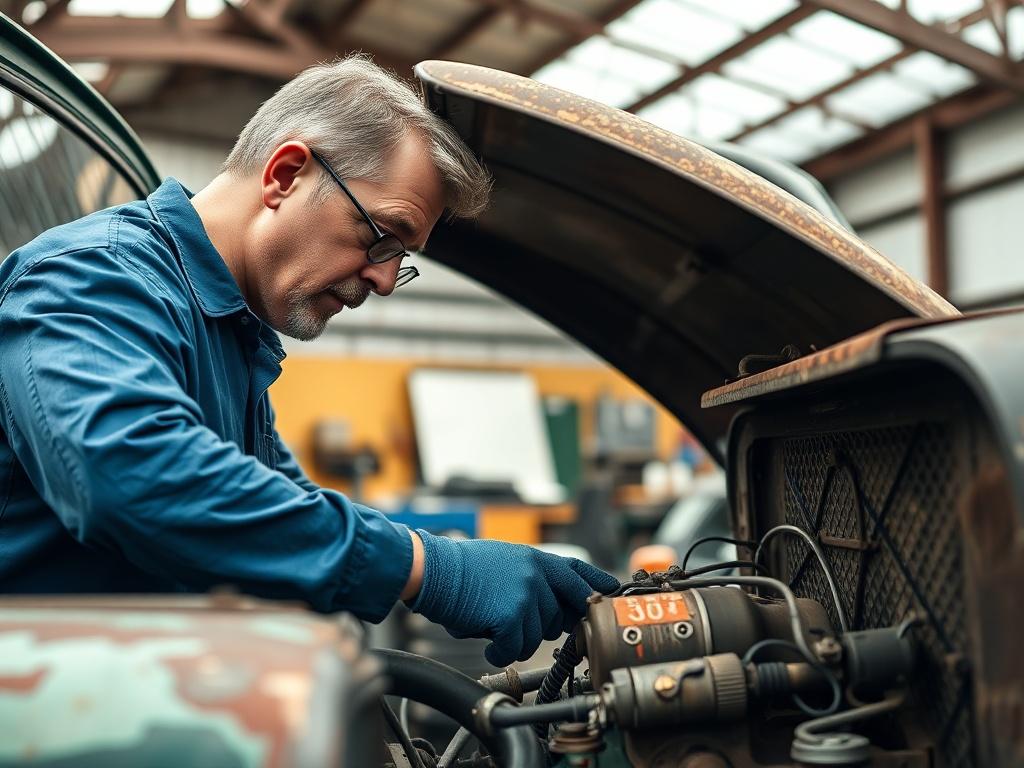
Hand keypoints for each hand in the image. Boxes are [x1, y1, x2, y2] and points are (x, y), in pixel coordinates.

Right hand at [409, 531, 618, 666]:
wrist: (434, 570)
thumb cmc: (461, 569)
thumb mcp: (506, 560)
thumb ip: (533, 577)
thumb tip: (555, 604)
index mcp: (537, 559)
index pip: (577, 573)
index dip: (596, 586)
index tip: (611, 593)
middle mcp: (537, 574)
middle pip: (558, 616)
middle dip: (538, 626)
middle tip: (512, 621)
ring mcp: (527, 594)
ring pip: (537, 637)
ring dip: (515, 639)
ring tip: (492, 624)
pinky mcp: (512, 616)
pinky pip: (516, 648)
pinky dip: (499, 651)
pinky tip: (487, 641)